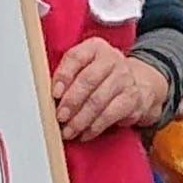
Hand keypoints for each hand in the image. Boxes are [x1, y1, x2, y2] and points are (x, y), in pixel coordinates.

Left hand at [50, 42, 173, 141]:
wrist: (136, 84)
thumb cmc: (101, 76)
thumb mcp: (85, 67)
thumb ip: (67, 75)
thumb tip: (45, 97)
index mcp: (94, 48)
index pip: (76, 57)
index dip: (64, 75)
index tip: (54, 93)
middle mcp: (112, 60)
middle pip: (88, 80)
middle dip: (71, 101)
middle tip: (60, 116)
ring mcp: (124, 79)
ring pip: (98, 101)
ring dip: (80, 119)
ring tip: (68, 131)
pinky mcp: (132, 99)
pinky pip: (110, 115)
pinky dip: (94, 127)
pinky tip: (84, 134)